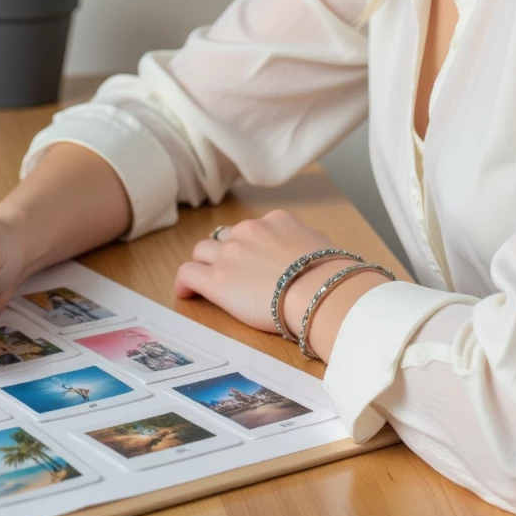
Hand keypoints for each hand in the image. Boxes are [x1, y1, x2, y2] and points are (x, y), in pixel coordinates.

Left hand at [174, 209, 394, 360]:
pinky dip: (184, 283)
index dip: (248, 246)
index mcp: (275, 221)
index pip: (252, 229)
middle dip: (224, 253)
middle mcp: (249, 230)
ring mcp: (231, 253)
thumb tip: (310, 253)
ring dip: (204, 265)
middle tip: (229, 274)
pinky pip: (187, 273)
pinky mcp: (217, 280)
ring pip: (202, 251)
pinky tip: (187, 294)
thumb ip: (307, 245)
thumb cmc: (331, 275)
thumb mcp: (323, 247)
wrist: (321, 292)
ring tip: (206, 283)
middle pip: (224, 237)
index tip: (252, 262)